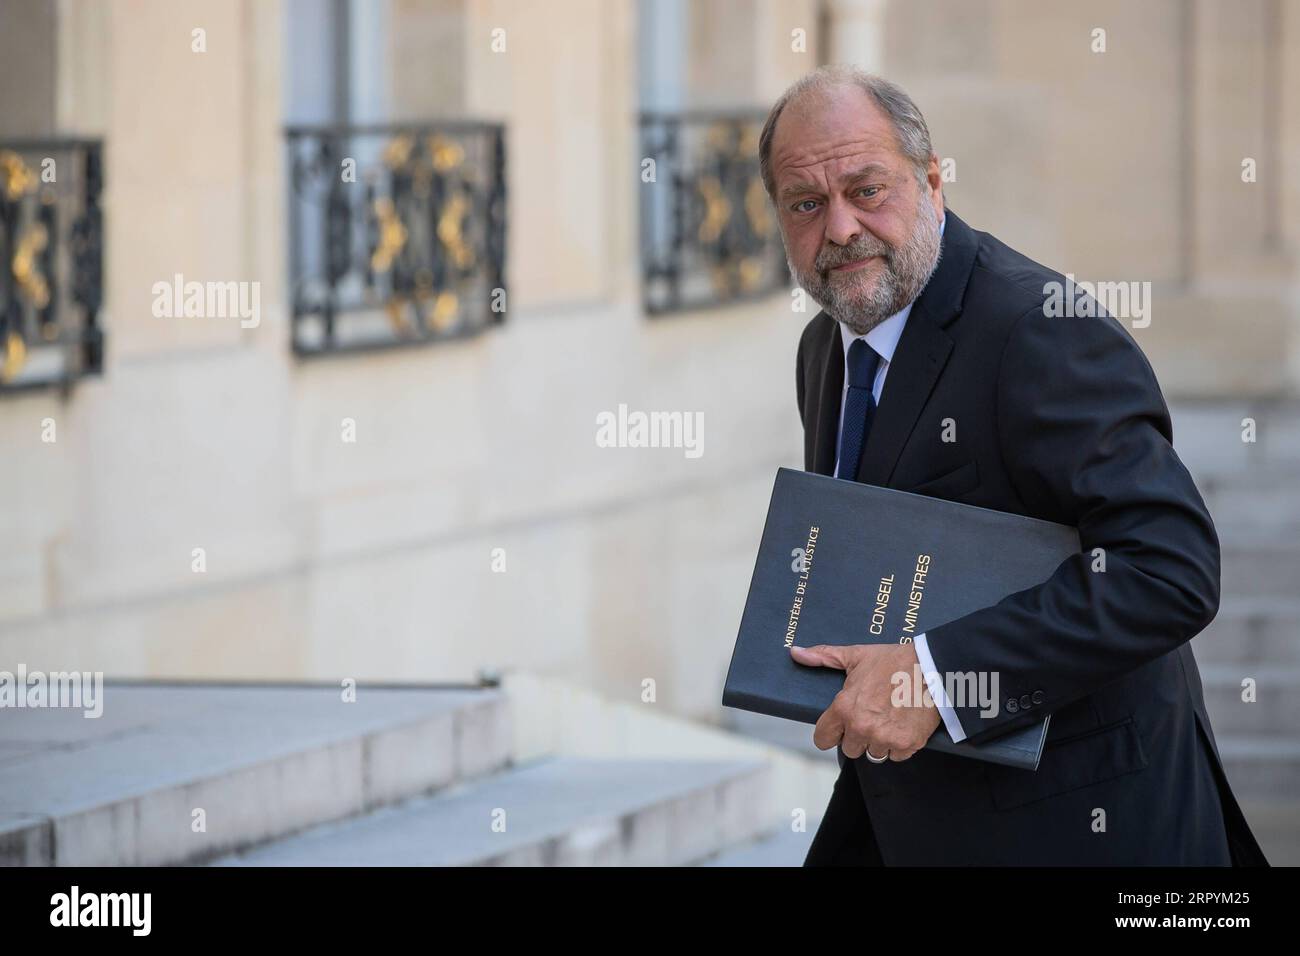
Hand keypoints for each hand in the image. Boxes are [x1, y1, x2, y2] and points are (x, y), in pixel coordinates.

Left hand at [790, 642, 940, 761]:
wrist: (932, 667)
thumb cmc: (893, 660)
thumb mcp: (856, 656)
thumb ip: (824, 656)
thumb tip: (795, 653)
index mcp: (844, 708)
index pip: (823, 739)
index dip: (830, 733)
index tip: (839, 727)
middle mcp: (862, 727)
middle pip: (849, 749)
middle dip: (857, 736)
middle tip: (871, 717)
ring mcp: (884, 738)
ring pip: (873, 754)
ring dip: (878, 742)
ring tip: (888, 719)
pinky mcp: (907, 745)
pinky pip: (895, 756)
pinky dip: (899, 745)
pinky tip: (902, 725)